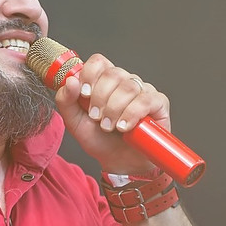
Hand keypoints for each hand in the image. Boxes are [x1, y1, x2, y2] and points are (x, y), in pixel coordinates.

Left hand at [53, 53, 171, 174]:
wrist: (119, 162)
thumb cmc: (100, 140)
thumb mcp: (75, 123)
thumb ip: (66, 101)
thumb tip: (70, 81)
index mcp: (104, 81)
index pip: (99, 62)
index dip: (90, 74)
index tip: (84, 94)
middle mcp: (124, 82)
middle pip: (113, 74)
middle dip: (100, 98)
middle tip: (96, 117)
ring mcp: (143, 90)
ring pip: (129, 87)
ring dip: (115, 109)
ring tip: (109, 126)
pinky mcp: (158, 103)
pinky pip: (146, 100)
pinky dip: (132, 114)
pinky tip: (125, 127)